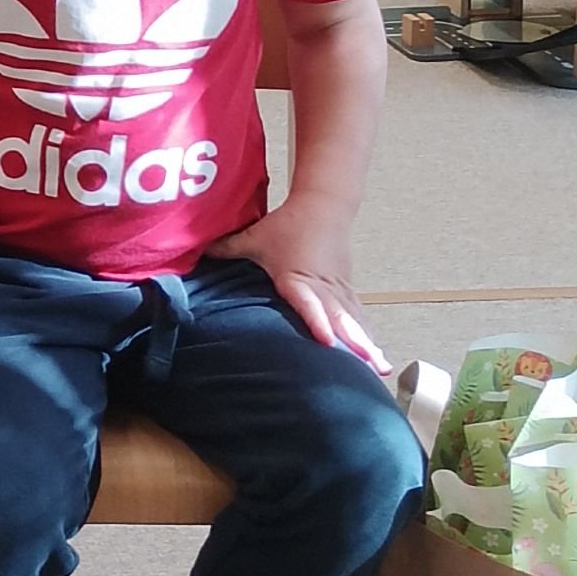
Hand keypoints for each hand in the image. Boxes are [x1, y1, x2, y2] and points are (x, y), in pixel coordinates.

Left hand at [210, 200, 384, 372]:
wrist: (323, 207)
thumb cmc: (288, 225)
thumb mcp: (255, 237)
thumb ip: (227, 249)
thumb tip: (196, 255)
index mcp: (299, 276)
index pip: (308, 301)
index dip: (317, 320)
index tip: (327, 341)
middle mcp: (323, 287)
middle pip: (340, 317)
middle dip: (355, 342)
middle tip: (369, 365)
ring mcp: (338, 290)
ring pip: (354, 320)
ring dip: (367, 344)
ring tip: (380, 368)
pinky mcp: (346, 291)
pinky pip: (358, 317)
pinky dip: (368, 336)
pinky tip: (378, 358)